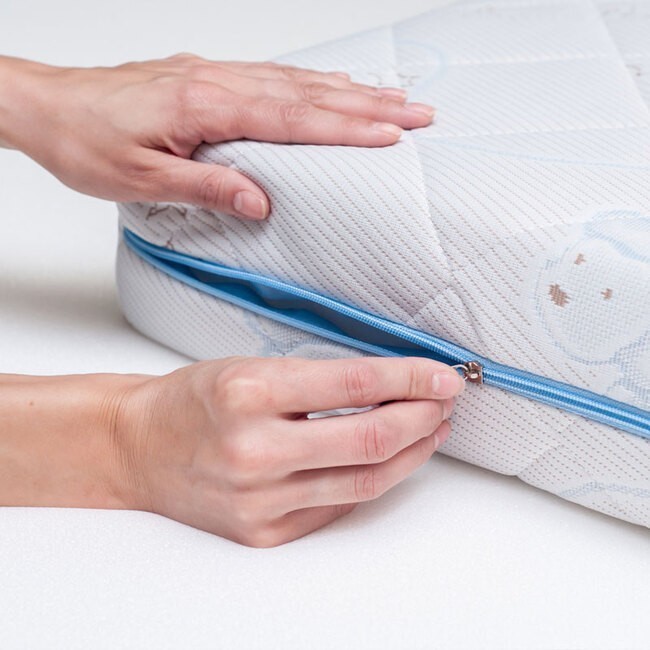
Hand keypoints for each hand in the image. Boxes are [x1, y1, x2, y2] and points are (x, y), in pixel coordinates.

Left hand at [0, 54, 433, 218]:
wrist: (48, 106)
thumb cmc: (86, 141)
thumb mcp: (140, 177)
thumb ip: (206, 186)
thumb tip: (261, 200)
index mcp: (204, 106)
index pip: (292, 118)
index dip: (346, 126)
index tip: (392, 132)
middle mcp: (216, 82)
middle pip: (307, 93)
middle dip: (368, 103)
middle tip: (417, 112)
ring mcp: (214, 75)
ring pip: (295, 80)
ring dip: (348, 90)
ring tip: (393, 98)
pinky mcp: (207, 78)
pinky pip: (273, 76)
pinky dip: (311, 82)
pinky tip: (330, 85)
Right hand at [111, 356, 463, 546]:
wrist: (139, 447)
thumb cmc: (193, 400)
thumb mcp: (251, 367)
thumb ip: (319, 380)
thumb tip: (391, 386)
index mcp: (249, 392)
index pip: (355, 383)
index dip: (410, 378)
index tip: (441, 375)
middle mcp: (254, 449)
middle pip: (370, 439)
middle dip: (422, 417)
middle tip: (444, 402)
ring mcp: (258, 499)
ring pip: (364, 481)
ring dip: (410, 454)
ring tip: (430, 431)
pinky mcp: (262, 531)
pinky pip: (337, 507)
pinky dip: (371, 480)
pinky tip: (387, 460)